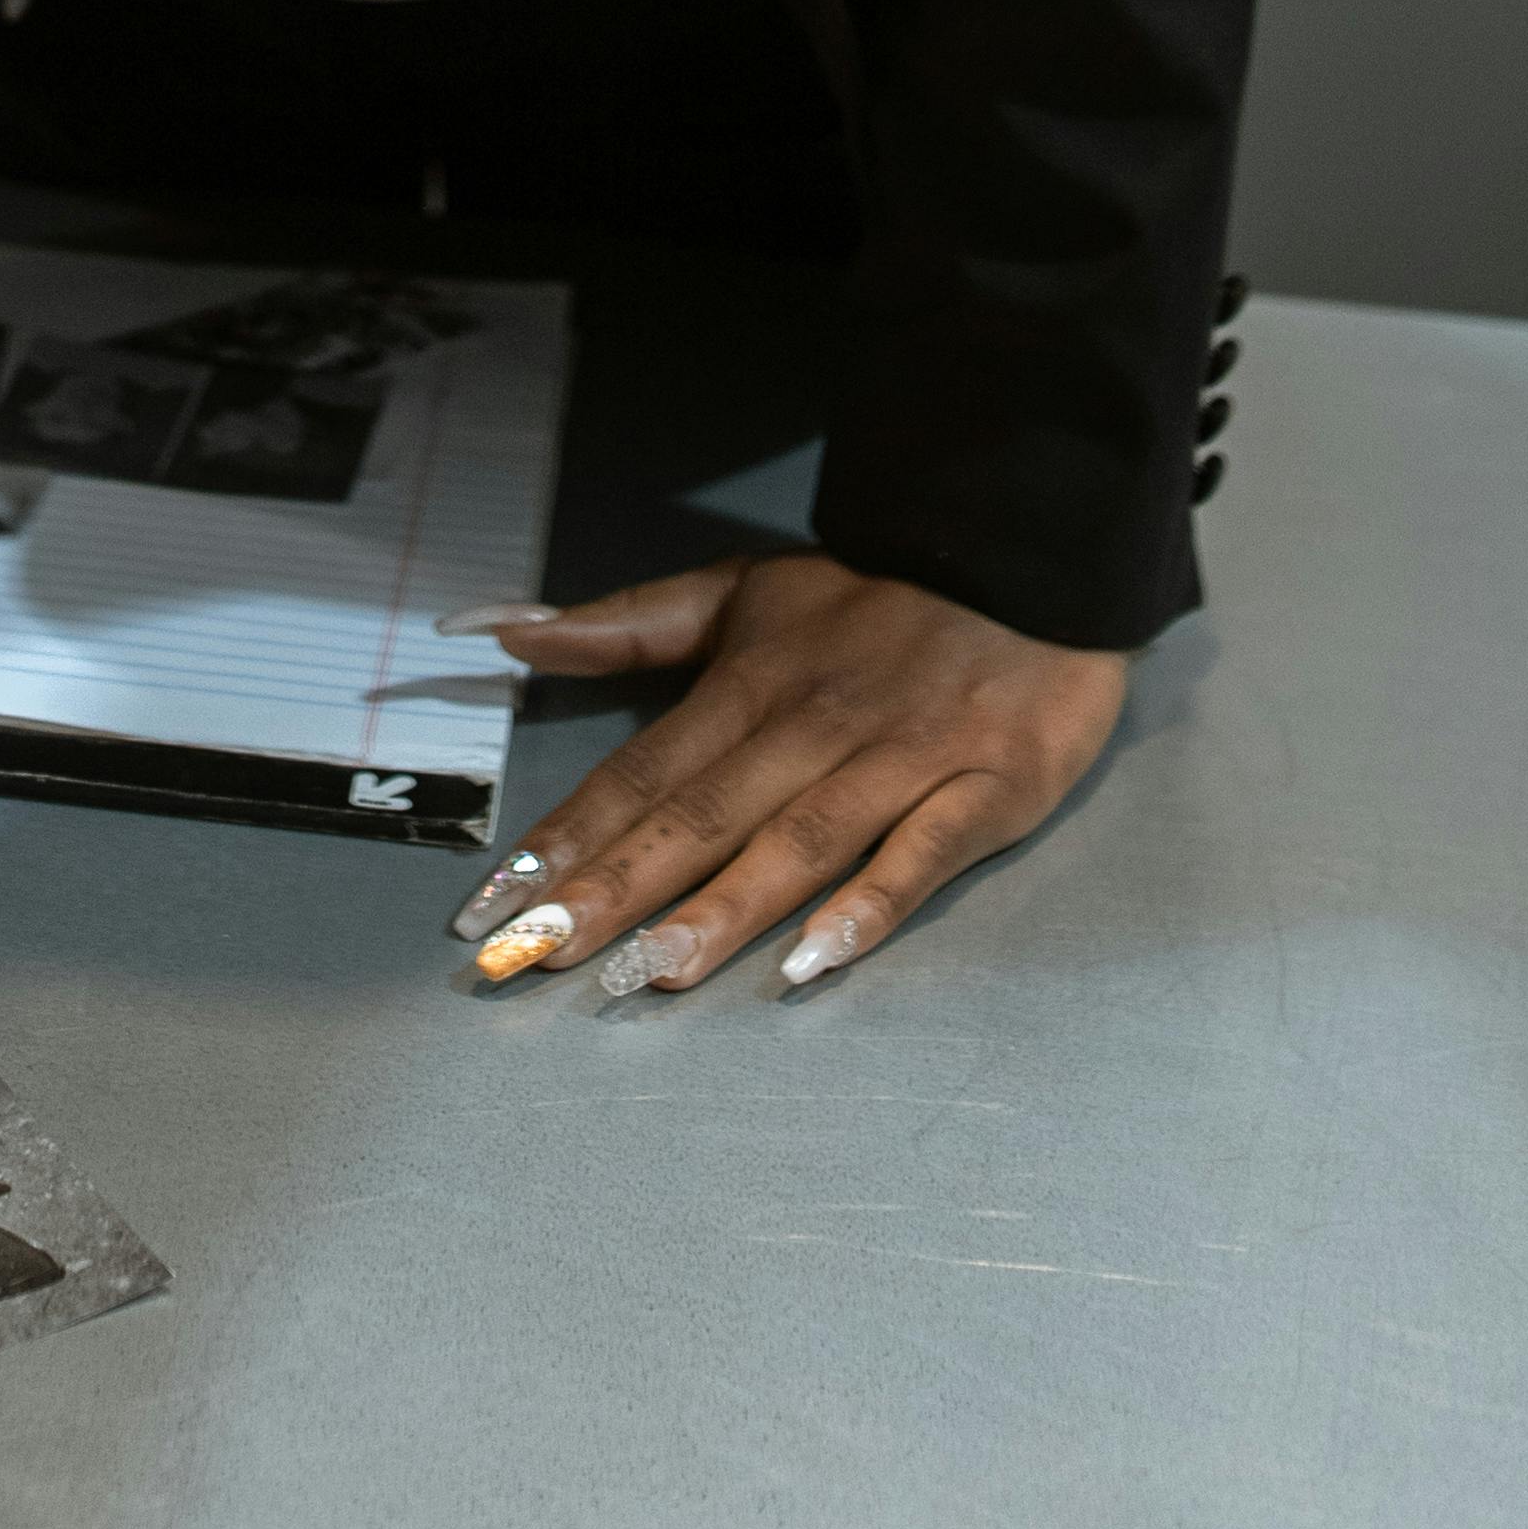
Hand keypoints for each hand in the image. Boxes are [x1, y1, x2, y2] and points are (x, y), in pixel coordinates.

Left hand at [440, 549, 1125, 998]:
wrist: (1031, 558)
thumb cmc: (875, 599)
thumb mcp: (743, 590)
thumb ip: (627, 623)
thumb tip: (504, 630)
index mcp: (748, 682)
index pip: (640, 771)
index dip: (566, 836)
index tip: (496, 901)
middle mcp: (812, 724)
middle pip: (700, 814)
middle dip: (615, 887)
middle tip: (538, 953)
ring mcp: (900, 759)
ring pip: (797, 840)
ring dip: (722, 908)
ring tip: (649, 970)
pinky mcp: (986, 788)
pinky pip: (921, 855)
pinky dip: (868, 905)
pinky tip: (812, 960)